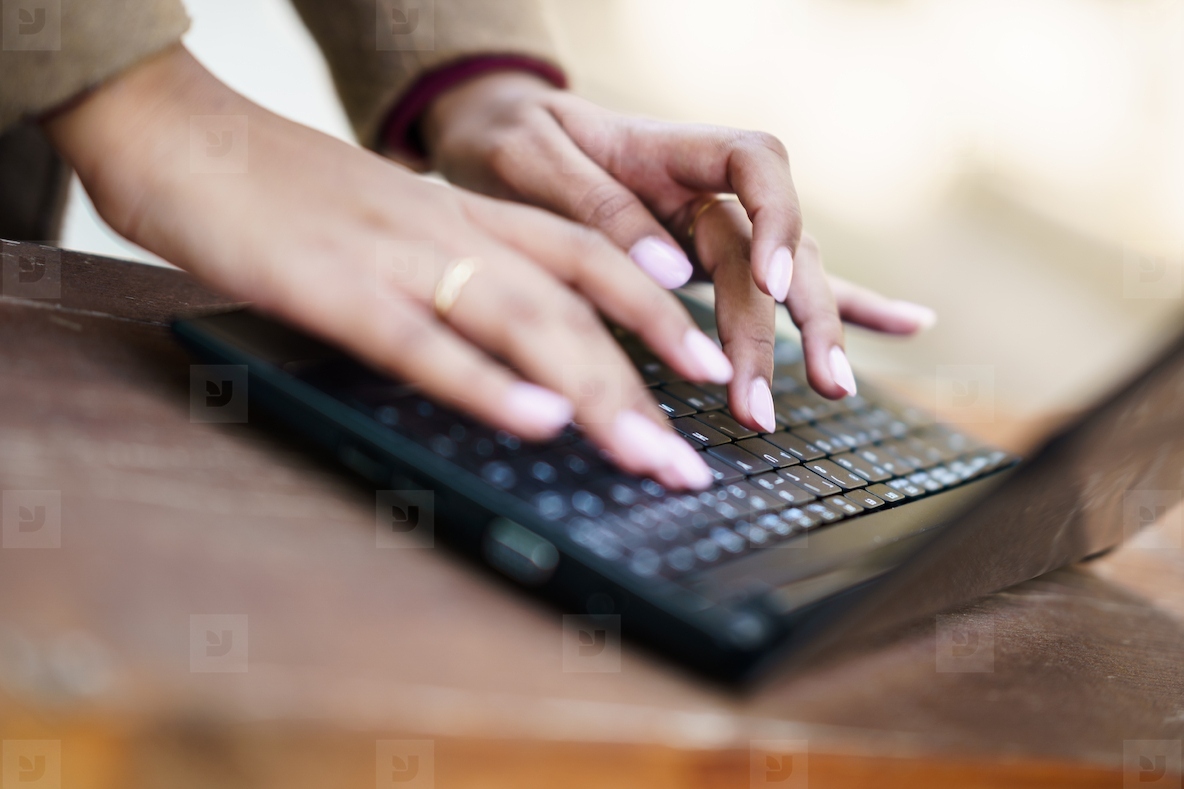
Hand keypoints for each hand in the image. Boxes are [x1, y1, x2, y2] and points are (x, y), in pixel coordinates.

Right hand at [43, 47, 727, 489]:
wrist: (181, 136)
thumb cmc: (280, 191)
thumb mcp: (384, 226)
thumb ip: (443, 268)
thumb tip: (493, 332)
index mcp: (465, 218)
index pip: (588, 258)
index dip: (655, 310)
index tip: (704, 364)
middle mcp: (452, 234)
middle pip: (577, 304)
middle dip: (647, 382)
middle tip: (694, 454)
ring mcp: (398, 260)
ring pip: (524, 324)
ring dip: (595, 396)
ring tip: (649, 456)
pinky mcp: (335, 291)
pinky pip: (426, 342)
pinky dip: (488, 385)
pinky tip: (537, 423)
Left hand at [421, 72, 935, 428]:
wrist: (498, 128)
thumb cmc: (508, 137)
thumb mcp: (528, 160)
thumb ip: (597, 206)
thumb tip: (670, 271)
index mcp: (672, 147)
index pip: (755, 165)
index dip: (774, 224)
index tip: (770, 286)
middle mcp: (709, 186)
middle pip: (771, 247)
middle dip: (780, 325)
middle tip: (763, 401)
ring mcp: (718, 222)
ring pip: (784, 277)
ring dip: (813, 333)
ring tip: (834, 391)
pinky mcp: (714, 255)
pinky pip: (784, 281)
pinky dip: (848, 302)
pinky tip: (907, 326)